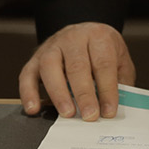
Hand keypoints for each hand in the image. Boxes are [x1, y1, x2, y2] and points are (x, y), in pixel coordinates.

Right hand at [17, 22, 133, 121]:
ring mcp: (52, 46)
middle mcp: (73, 37)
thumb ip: (121, 82)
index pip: (103, 63)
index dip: (107, 89)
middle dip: (84, 94)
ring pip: (50, 66)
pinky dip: (28, 92)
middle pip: (77, 65)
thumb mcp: (120, 60)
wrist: (85, 32)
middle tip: (90, 116)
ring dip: (58, 93)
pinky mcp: (36, 57)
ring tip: (67, 114)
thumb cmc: (103, 51)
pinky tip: (33, 109)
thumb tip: (118, 108)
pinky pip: (27, 74)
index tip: (108, 111)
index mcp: (98, 36)